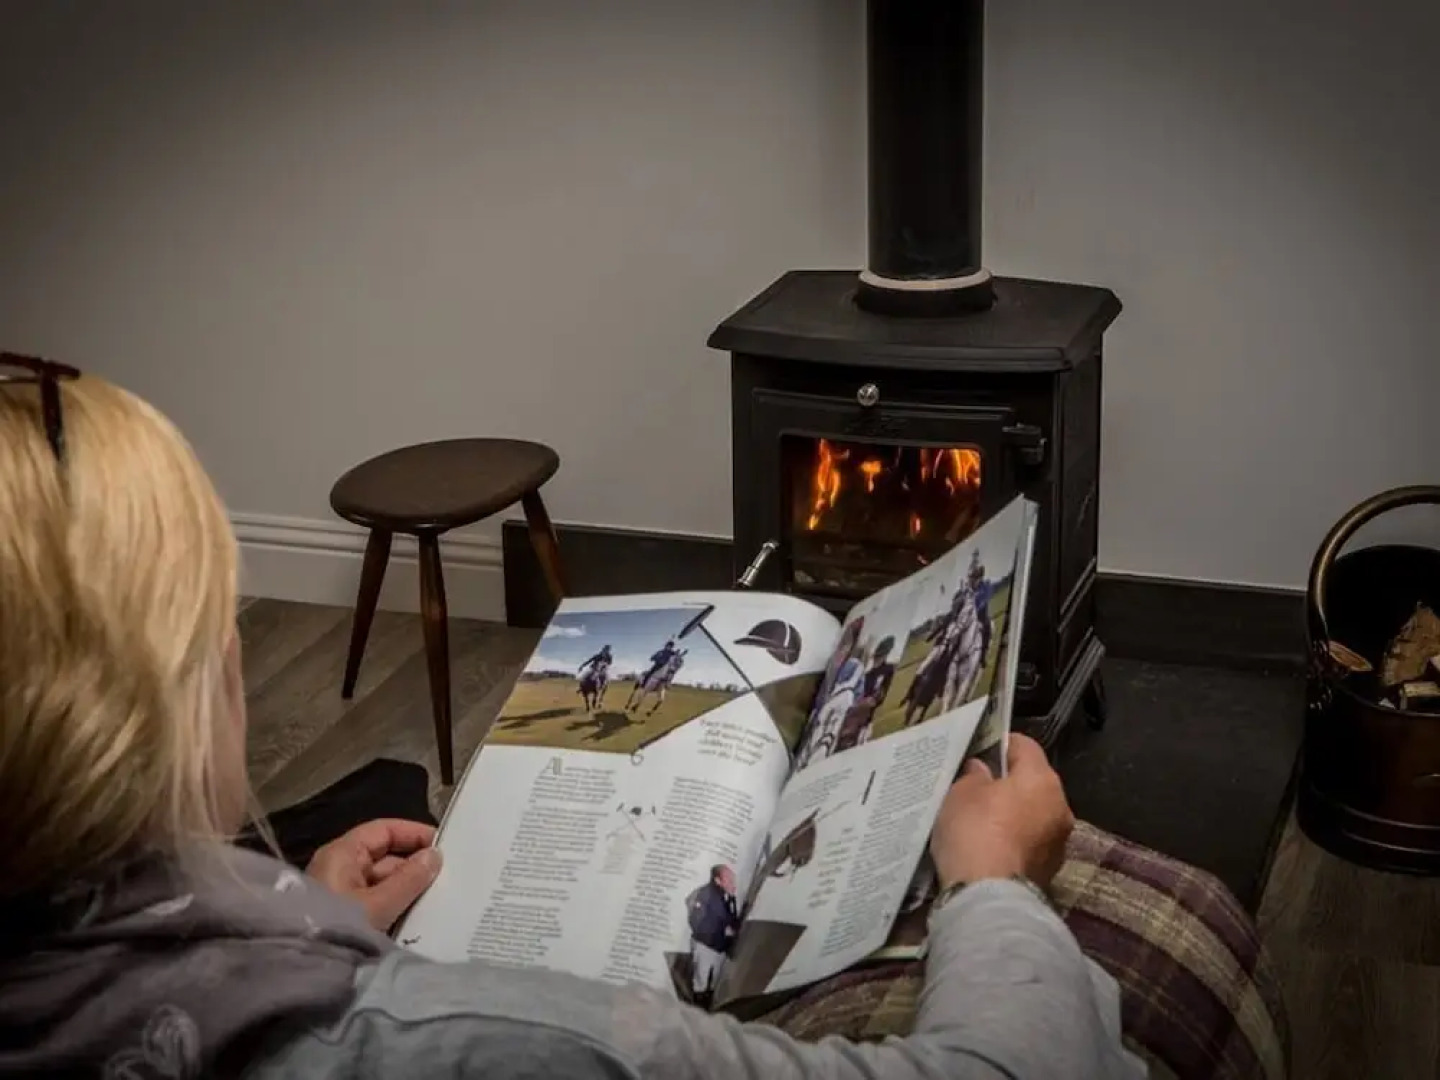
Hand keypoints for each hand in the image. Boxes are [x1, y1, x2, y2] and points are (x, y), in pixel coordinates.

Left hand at [306, 819, 442, 930]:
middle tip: (448, 877)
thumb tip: (434, 855)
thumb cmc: (340, 928)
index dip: (413, 833)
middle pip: (384, 857)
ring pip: (382, 882)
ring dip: (407, 889)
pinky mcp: (344, 915)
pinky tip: (419, 915)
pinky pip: (375, 902)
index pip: (383, 831)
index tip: (443, 845)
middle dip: (414, 866)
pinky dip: (394, 905)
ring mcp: (340, 893)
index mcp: (342, 855)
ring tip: (440, 897)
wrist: (303, 974)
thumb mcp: (379, 905)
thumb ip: (409, 879)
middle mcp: (339, 868)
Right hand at [930, 734, 1073, 890]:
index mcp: (1042, 779)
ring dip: (1014, 814)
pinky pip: (1030, 843)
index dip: (1000, 744)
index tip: (979, 752)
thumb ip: (973, 775)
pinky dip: (1014, 841)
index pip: (1025, 746)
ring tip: (982, 821)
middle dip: (1008, 783)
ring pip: (1034, 815)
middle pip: (1033, 783)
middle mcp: (1060, 806)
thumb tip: (982, 770)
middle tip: (977, 788)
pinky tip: (991, 847)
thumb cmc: (975, 832)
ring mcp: (1059, 841)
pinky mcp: (1050, 870)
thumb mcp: (960, 793)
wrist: (989, 897)